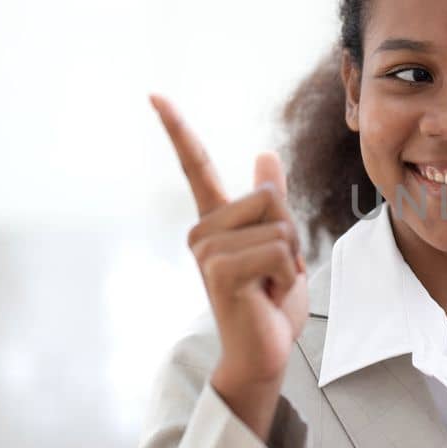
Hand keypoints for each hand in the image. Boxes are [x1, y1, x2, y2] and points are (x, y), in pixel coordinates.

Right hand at [150, 92, 308, 439]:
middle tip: (275, 272)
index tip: (154, 94)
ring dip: (291, 260)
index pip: (195, 166)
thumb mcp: (278, 244)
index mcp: (215, 221)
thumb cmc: (269, 301)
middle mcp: (202, 232)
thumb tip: (265, 153)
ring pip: (280, 226)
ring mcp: (207, 252)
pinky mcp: (220, 272)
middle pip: (270, 198)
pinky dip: (288, 275)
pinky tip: (267, 295)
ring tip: (270, 286)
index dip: (177, 128)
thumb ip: (271, 202)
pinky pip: (279, 251)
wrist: (265, 353)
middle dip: (291, 235)